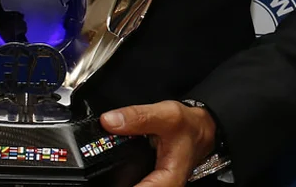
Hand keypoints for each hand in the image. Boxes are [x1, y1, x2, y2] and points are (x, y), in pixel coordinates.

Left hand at [100, 100, 217, 186]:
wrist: (201, 129)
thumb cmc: (190, 127)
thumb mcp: (168, 115)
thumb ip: (139, 117)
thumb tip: (109, 121)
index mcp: (167, 182)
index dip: (116, 185)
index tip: (99, 180)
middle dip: (110, 182)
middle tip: (94, 173)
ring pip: (129, 186)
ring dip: (115, 181)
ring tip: (99, 172)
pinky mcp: (150, 183)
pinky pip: (132, 184)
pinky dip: (119, 179)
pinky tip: (109, 172)